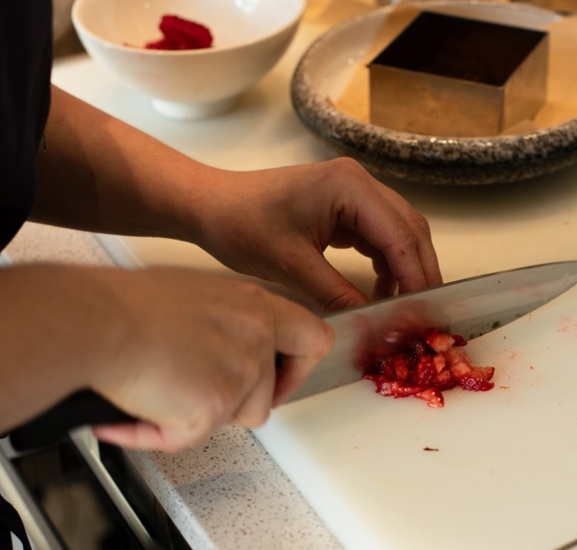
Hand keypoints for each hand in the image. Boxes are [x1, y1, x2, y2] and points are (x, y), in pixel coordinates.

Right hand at [0, 265, 332, 451]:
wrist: (97, 321)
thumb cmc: (128, 303)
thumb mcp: (195, 295)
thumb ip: (225, 323)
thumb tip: (221, 346)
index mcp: (254, 306)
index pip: (313, 338)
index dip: (300, 366)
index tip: (282, 374)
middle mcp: (256, 337)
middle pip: (275, 391)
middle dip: (251, 403)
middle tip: (217, 399)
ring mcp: (240, 373)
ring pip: (240, 417)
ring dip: (203, 415)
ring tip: (162, 393)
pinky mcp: (213, 407)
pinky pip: (190, 437)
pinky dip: (158, 433)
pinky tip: (135, 411)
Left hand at [188, 158, 442, 310]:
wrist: (211, 207)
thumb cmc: (242, 225)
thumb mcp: (292, 266)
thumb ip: (338, 294)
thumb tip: (374, 322)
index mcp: (349, 187)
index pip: (399, 234)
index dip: (416, 274)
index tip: (424, 309)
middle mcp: (359, 183)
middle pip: (409, 229)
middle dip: (420, 271)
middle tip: (426, 311)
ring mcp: (353, 192)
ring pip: (398, 232)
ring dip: (405, 268)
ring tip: (406, 306)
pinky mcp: (344, 206)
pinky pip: (378, 235)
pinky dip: (386, 263)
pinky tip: (382, 291)